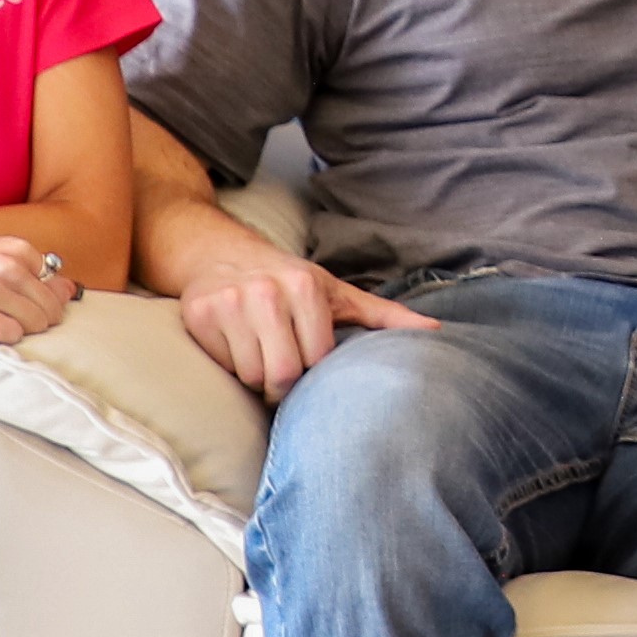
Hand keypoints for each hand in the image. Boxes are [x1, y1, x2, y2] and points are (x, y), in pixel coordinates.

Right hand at [0, 238, 80, 353]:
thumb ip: (22, 268)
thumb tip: (70, 288)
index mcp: (9, 247)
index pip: (52, 277)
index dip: (44, 296)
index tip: (26, 305)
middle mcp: (2, 265)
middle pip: (48, 303)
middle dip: (41, 319)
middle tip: (18, 326)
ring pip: (34, 321)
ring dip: (24, 331)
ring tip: (1, 329)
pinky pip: (11, 334)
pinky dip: (6, 339)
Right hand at [172, 248, 439, 399]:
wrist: (222, 253)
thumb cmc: (288, 283)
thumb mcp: (337, 294)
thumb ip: (385, 316)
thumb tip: (438, 331)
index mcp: (305, 287)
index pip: (317, 360)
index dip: (313, 369)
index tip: (308, 360)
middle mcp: (266, 292)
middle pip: (283, 374)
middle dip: (283, 383)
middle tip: (282, 368)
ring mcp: (228, 303)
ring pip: (250, 374)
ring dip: (256, 376)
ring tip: (260, 353)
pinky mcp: (197, 315)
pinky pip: (221, 366)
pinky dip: (229, 365)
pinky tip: (235, 344)